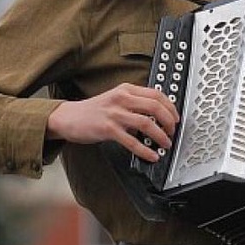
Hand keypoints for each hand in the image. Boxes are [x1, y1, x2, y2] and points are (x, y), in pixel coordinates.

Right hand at [45, 83, 178, 161]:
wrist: (68, 117)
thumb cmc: (94, 110)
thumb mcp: (115, 98)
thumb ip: (134, 102)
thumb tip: (158, 114)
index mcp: (126, 89)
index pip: (156, 94)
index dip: (171, 107)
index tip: (176, 117)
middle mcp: (122, 99)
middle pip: (155, 107)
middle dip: (169, 121)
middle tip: (173, 131)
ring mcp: (115, 113)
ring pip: (147, 123)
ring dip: (161, 136)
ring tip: (165, 144)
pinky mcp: (108, 129)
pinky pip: (132, 141)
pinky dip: (145, 150)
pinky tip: (151, 155)